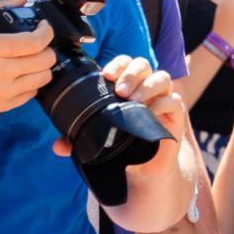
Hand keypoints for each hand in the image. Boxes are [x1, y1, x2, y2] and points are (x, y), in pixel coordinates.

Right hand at [0, 0, 57, 126]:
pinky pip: (32, 94)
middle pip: (45, 60)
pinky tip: (21, 73)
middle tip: (37, 43)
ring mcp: (1, 92)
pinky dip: (32, 82)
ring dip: (42, 66)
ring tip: (31, 58)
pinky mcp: (1, 106)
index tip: (43, 27)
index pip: (35, 42)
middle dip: (46, 47)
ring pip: (43, 78)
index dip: (47, 31)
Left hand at [50, 55, 184, 161]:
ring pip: (162, 77)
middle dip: (131, 73)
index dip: (118, 64)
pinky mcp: (175, 114)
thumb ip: (80, 140)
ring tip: (134, 100)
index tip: (107, 75)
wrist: (145, 170)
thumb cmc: (123, 146)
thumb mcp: (99, 141)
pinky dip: (162, 104)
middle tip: (120, 91)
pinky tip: (150, 113)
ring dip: (147, 86)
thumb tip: (58, 145)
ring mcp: (162, 99)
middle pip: (144, 64)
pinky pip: (173, 100)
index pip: (125, 63)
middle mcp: (146, 88)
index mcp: (128, 87)